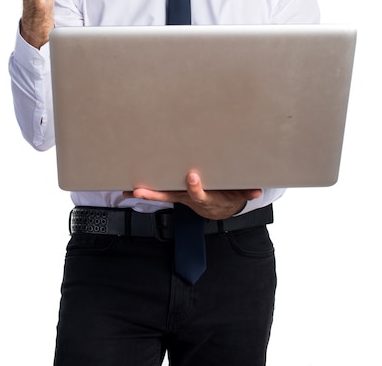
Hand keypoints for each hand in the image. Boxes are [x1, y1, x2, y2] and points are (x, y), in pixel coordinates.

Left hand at [124, 172, 262, 219]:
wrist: (222, 208)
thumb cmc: (230, 194)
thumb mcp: (240, 193)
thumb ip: (247, 191)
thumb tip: (257, 190)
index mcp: (206, 198)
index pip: (199, 194)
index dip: (195, 187)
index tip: (192, 177)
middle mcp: (190, 199)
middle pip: (171, 197)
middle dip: (155, 195)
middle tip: (139, 192)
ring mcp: (181, 198)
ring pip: (161, 196)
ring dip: (145, 194)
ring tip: (127, 191)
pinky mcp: (176, 194)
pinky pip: (159, 194)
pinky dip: (145, 193)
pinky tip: (127, 191)